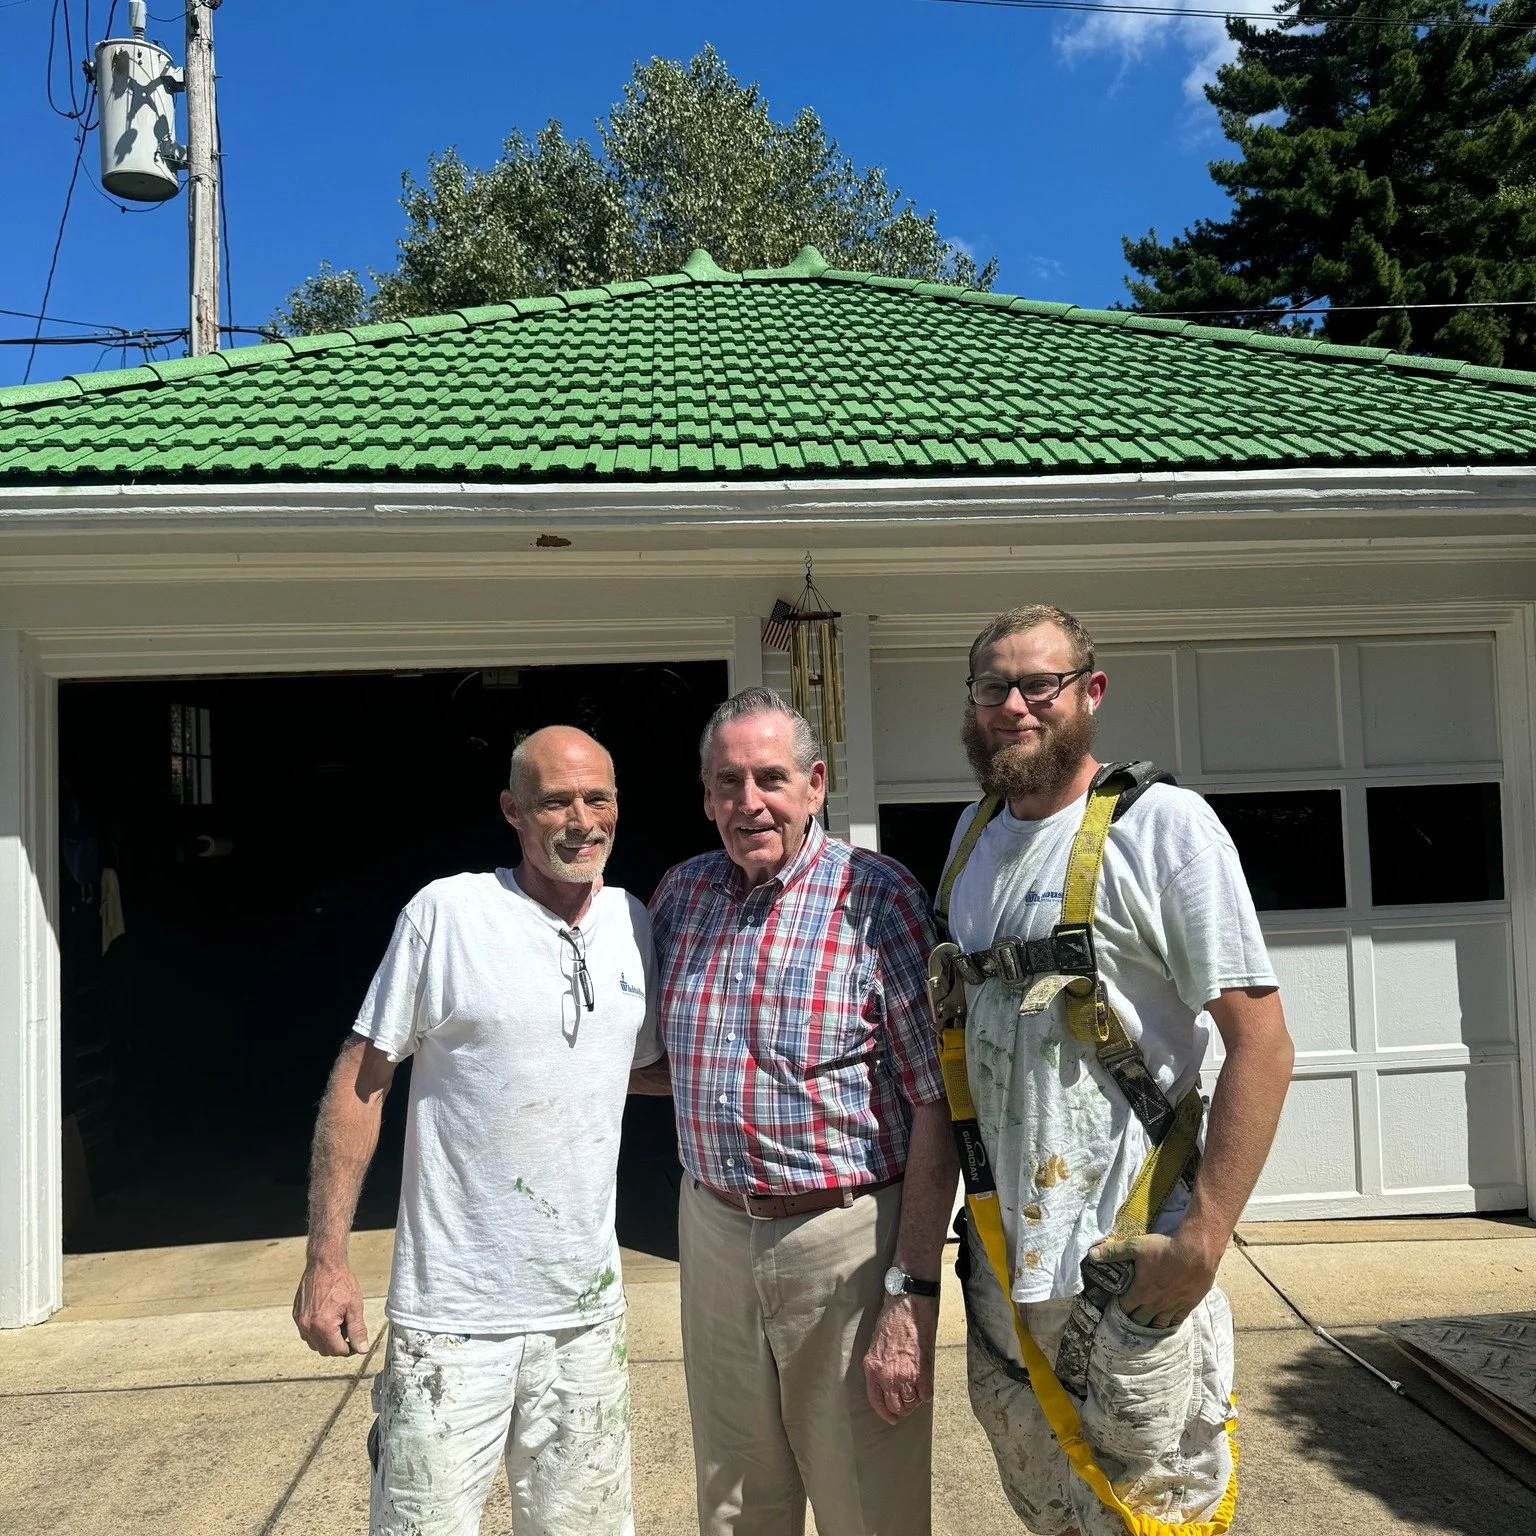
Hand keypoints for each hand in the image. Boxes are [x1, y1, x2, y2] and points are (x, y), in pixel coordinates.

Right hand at [293, 1255, 368, 1355]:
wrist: (324, 1263)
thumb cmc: (340, 1281)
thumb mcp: (355, 1306)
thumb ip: (358, 1330)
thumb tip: (362, 1348)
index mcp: (323, 1326)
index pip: (337, 1351)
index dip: (349, 1348)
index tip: (355, 1341)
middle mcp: (308, 1326)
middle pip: (324, 1350)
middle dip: (338, 1344)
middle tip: (347, 1327)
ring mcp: (300, 1321)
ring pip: (314, 1343)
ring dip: (326, 1339)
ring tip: (338, 1320)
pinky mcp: (296, 1315)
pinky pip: (306, 1333)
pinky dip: (316, 1331)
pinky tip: (327, 1316)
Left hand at [862, 1293, 937, 1424]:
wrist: (907, 1305)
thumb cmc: (891, 1320)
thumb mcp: (875, 1345)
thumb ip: (878, 1366)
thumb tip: (886, 1383)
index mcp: (872, 1369)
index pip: (876, 1401)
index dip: (884, 1413)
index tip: (890, 1418)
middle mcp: (887, 1376)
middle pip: (896, 1407)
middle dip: (900, 1409)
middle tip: (905, 1403)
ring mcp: (906, 1376)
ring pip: (911, 1403)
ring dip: (913, 1401)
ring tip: (914, 1391)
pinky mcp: (923, 1372)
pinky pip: (926, 1395)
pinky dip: (926, 1393)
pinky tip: (924, 1384)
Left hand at [1087, 1227, 1220, 1330]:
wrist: (1196, 1251)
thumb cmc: (1164, 1248)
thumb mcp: (1135, 1246)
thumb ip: (1113, 1252)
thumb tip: (1091, 1254)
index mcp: (1141, 1292)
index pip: (1124, 1309)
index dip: (1118, 1309)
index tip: (1114, 1307)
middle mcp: (1155, 1304)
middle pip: (1140, 1321)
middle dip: (1131, 1320)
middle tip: (1127, 1318)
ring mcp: (1172, 1307)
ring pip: (1158, 1325)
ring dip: (1149, 1326)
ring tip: (1144, 1325)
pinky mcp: (1187, 1306)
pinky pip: (1176, 1322)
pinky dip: (1168, 1325)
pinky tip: (1165, 1324)